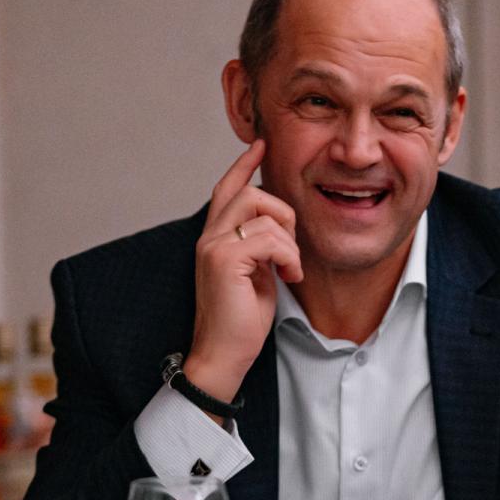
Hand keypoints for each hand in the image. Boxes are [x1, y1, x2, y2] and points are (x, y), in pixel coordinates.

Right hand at [187, 141, 303, 414]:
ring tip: (289, 269)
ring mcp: (213, 245)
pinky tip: (289, 276)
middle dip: (283, 213)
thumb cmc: (242, 322)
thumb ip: (262, 248)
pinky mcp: (224, 259)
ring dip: (289, 242)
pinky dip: (288, 256)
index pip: (227, 188)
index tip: (261, 144)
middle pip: (251, 193)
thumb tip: (279, 229)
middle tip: (290, 250)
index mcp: (215, 237)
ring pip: (264, 212)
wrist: (223, 354)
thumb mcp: (258, 275)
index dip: (244, 165)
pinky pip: (269, 238)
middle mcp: (209, 235)